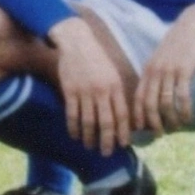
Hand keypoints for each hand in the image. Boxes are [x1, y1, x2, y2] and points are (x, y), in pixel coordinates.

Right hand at [50, 14, 133, 157]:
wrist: (77, 41)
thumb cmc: (97, 59)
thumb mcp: (112, 73)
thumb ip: (117, 93)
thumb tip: (124, 116)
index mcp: (114, 86)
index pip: (122, 114)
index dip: (123, 132)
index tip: (123, 144)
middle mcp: (101, 91)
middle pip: (106, 122)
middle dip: (107, 141)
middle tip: (106, 153)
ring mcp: (84, 91)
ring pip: (88, 122)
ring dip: (89, 138)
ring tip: (90, 146)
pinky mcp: (70, 91)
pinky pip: (72, 115)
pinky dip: (74, 128)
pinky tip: (75, 136)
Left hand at [132, 4, 194, 136]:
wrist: (190, 25)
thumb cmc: (176, 44)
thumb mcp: (159, 59)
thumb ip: (154, 76)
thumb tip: (153, 98)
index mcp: (147, 70)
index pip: (138, 98)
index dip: (138, 116)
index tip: (141, 130)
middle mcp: (155, 72)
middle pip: (149, 105)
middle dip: (153, 123)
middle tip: (160, 134)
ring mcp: (169, 72)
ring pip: (166, 104)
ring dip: (171, 120)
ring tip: (176, 128)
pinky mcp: (184, 70)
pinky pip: (182, 97)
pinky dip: (185, 111)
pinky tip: (189, 118)